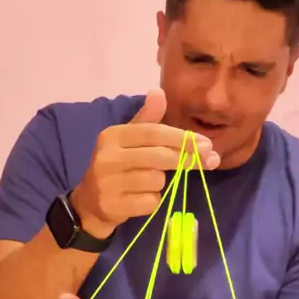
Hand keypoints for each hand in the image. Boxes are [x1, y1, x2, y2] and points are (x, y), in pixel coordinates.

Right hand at [70, 88, 220, 238]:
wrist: (90, 203)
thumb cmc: (116, 167)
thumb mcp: (128, 140)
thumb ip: (147, 119)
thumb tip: (159, 92)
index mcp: (113, 136)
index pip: (154, 133)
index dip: (183, 138)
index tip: (206, 144)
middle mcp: (107, 157)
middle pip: (159, 156)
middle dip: (186, 159)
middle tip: (208, 161)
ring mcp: (108, 183)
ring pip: (156, 181)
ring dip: (162, 184)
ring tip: (149, 184)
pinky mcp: (113, 206)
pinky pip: (149, 202)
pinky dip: (152, 202)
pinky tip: (141, 199)